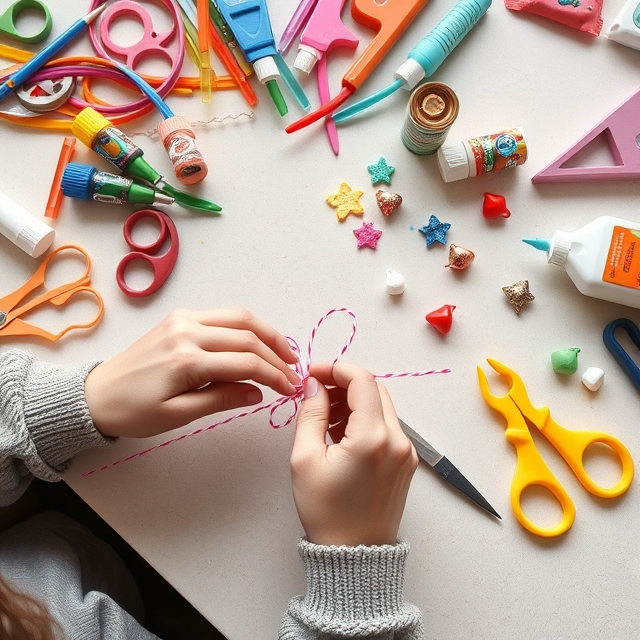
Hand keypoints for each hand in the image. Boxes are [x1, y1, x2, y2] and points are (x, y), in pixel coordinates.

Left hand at [85, 309, 299, 437]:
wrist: (96, 394)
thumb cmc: (134, 411)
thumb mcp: (178, 415)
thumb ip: (221, 399)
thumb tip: (258, 393)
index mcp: (186, 359)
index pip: (244, 362)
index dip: (273, 375)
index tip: (290, 389)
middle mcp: (187, 330)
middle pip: (247, 335)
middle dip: (276, 354)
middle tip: (294, 372)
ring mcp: (183, 318)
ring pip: (239, 317)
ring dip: (266, 334)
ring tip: (285, 353)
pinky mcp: (180, 316)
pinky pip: (222, 315)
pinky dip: (246, 326)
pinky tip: (257, 341)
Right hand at [290, 362, 417, 546]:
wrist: (354, 555)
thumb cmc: (326, 512)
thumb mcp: (305, 460)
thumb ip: (311, 414)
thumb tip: (314, 385)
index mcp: (372, 438)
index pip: (362, 380)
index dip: (336, 369)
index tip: (313, 374)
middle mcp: (397, 441)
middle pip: (374, 389)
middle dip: (343, 383)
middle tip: (316, 393)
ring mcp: (406, 451)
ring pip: (382, 406)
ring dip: (354, 401)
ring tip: (324, 418)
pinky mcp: (407, 461)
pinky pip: (387, 426)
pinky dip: (365, 419)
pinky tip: (341, 433)